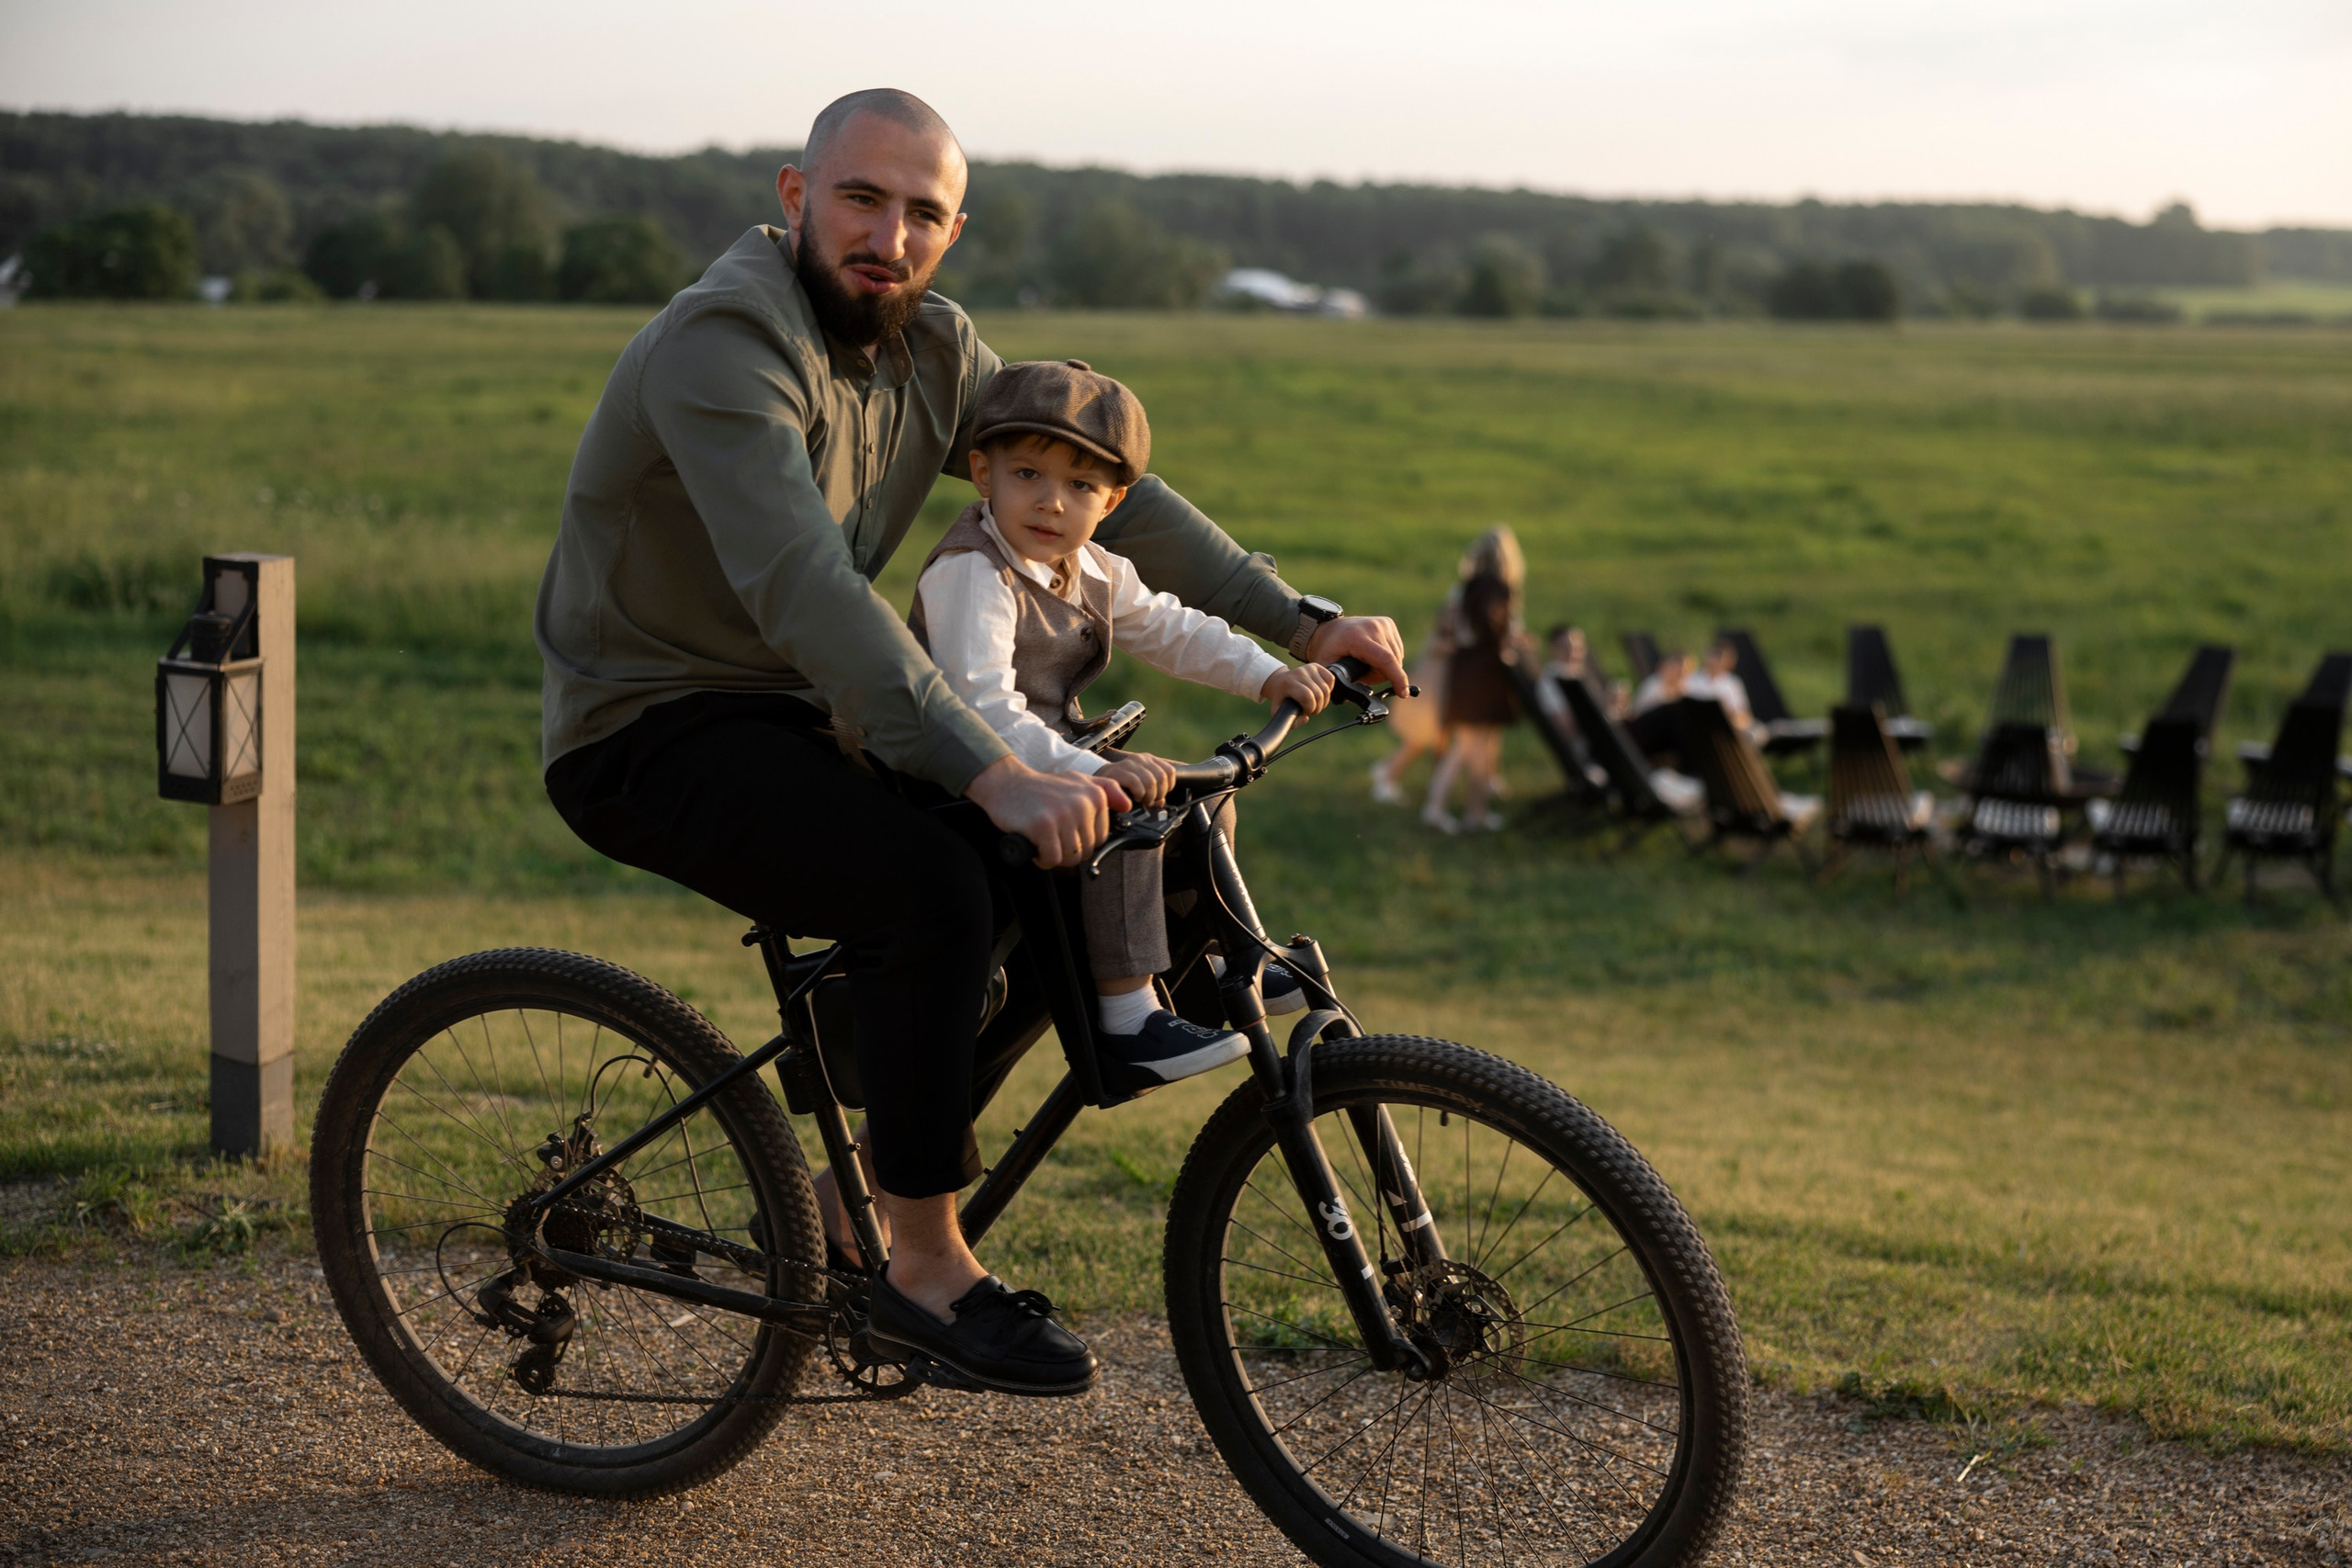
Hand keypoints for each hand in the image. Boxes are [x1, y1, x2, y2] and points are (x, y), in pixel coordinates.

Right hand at [965, 755, 1125, 867]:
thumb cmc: (1042, 787)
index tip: (1066, 831)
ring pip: (1070, 857)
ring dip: (1054, 856)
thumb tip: (1127, 805)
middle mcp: (1082, 804)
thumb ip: (1106, 790)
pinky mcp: (1043, 826)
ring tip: (1043, 839)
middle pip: (1086, 850)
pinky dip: (1042, 859)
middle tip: (1052, 836)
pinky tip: (1034, 844)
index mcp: (1094, 795)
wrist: (1006, 783)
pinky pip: (1052, 859)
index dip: (1082, 841)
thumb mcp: (1078, 780)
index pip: (1100, 839)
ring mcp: (1063, 815)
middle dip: (1068, 850)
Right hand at [1096, 751, 1177, 806]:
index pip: (1170, 772)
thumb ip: (1154, 792)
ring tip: (1141, 800)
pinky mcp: (1120, 771)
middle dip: (1157, 794)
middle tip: (1148, 801)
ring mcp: (1130, 763)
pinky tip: (1134, 798)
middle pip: (1162, 778)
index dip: (1167, 787)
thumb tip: (1161, 802)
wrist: (1099, 780)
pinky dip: (1139, 794)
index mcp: (1149, 760)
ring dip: (1148, 796)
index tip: (1158, 795)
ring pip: (1151, 782)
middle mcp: (1141, 758)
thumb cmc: (1121, 785)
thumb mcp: (1140, 786)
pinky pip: (1137, 784)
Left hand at [1261, 663, 1336, 716]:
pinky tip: (1321, 693)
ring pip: (1326, 689)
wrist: (1279, 682)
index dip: (1310, 708)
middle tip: (1311, 710)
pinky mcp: (1317, 666)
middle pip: (1318, 694)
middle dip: (1317, 707)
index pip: (1307, 697)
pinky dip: (1329, 689)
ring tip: (1315, 703)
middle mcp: (1299, 673)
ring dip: (1324, 701)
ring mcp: (1309, 668)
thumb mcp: (1279, 712)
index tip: (1306, 712)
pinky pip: (1331, 679)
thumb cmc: (1281, 698)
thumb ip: (1291, 722)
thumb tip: (1306, 718)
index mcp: (1288, 683)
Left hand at [1304, 614, 1408, 694]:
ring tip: (1365, 665)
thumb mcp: (1326, 666)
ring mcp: (1383, 624)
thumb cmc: (1328, 649)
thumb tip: (1353, 697)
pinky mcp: (1388, 624)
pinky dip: (1389, 659)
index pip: (1385, 659)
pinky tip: (1373, 657)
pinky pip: (1397, 649)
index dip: (1396, 678)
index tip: (1402, 693)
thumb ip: (1337, 682)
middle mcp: (1374, 627)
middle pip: (1391, 662)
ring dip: (1385, 668)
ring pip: (1397, 657)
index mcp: (1358, 638)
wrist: (1330, 629)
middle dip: (1380, 676)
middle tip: (1362, 676)